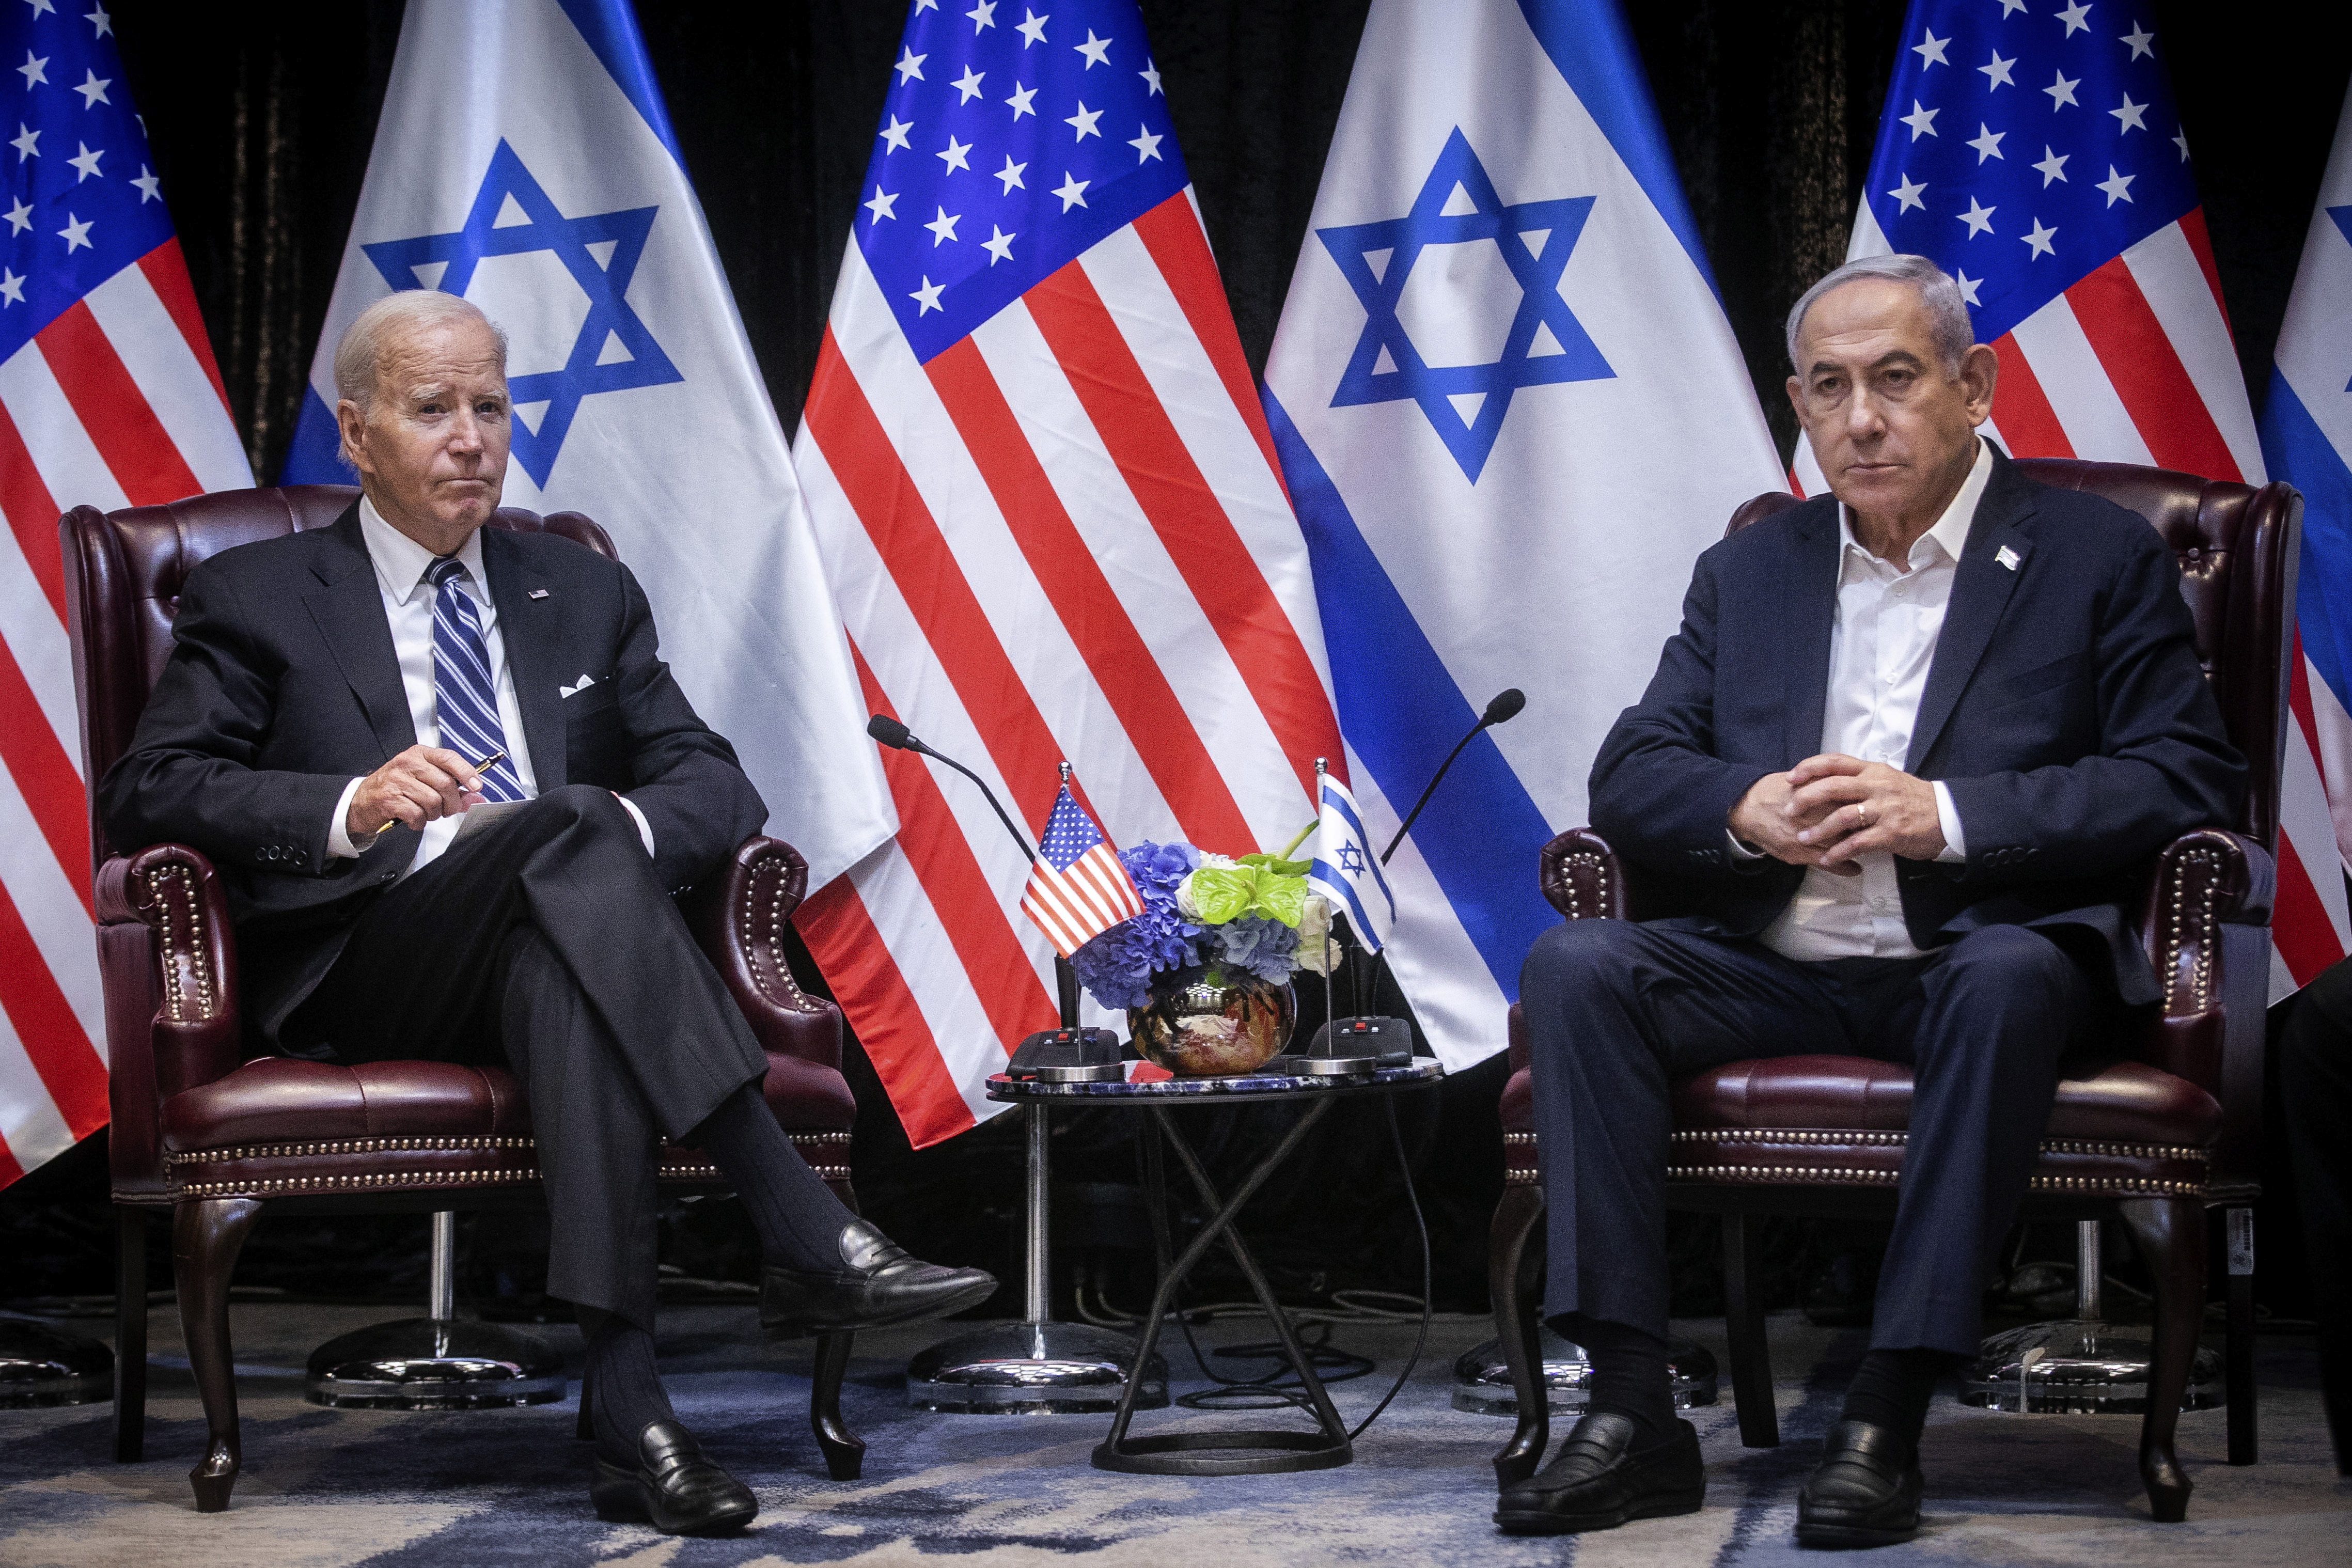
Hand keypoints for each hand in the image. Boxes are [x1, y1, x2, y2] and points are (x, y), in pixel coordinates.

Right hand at [346, 746, 485, 840]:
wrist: (362, 800)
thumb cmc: (398, 788)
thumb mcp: (425, 780)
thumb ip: (453, 788)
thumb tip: (477, 797)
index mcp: (419, 754)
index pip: (448, 758)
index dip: (467, 772)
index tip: (477, 786)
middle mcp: (407, 763)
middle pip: (444, 783)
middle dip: (452, 803)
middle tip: (447, 809)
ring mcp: (396, 781)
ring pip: (433, 801)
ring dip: (434, 814)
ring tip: (426, 813)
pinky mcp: (388, 799)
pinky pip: (417, 815)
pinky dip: (420, 822)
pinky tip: (414, 819)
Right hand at [1729, 769, 1863, 875]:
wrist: (1747, 809)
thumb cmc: (1775, 791)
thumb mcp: (1803, 780)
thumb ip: (1826, 783)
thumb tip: (1852, 784)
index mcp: (1817, 793)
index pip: (1851, 801)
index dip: (1866, 807)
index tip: (1875, 810)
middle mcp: (1813, 814)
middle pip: (1850, 823)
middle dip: (1866, 827)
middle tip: (1875, 831)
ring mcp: (1806, 835)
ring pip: (1841, 845)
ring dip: (1857, 848)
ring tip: (1868, 850)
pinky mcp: (1798, 851)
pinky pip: (1828, 862)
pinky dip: (1844, 866)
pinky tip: (1855, 869)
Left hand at [1783, 753, 1945, 867]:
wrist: (1948, 817)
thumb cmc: (1913, 800)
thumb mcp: (1887, 781)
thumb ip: (1860, 781)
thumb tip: (1827, 783)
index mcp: (1873, 771)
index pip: (1835, 761)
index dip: (1809, 767)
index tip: (1790, 777)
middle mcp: (1877, 786)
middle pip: (1832, 786)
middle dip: (1805, 798)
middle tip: (1788, 810)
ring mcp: (1885, 809)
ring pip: (1842, 816)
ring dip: (1818, 829)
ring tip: (1802, 838)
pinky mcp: (1892, 832)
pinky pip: (1858, 842)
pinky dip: (1839, 851)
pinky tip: (1827, 858)